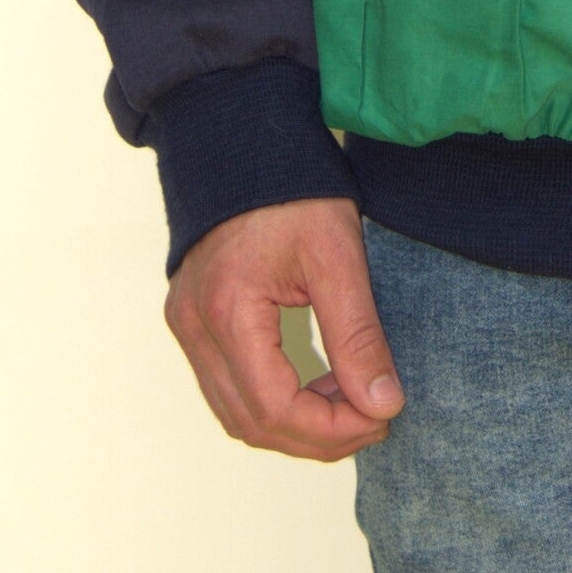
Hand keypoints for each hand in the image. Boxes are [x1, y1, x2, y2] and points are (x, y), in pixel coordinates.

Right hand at [164, 197, 403, 460]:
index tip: (381, 418)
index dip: (331, 429)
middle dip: (316, 435)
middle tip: (374, 419)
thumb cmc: (292, 187)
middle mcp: (195, 327)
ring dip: (294, 422)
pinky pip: (227, 385)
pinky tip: (317, 383)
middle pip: (250, 422)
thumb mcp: (337, 254)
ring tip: (352, 401)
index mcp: (227, 311)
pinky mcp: (194, 318)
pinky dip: (272, 399)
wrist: (247, 138)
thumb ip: (357, 333)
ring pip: (235, 411)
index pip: (275, 408)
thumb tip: (384, 404)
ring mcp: (187, 325)